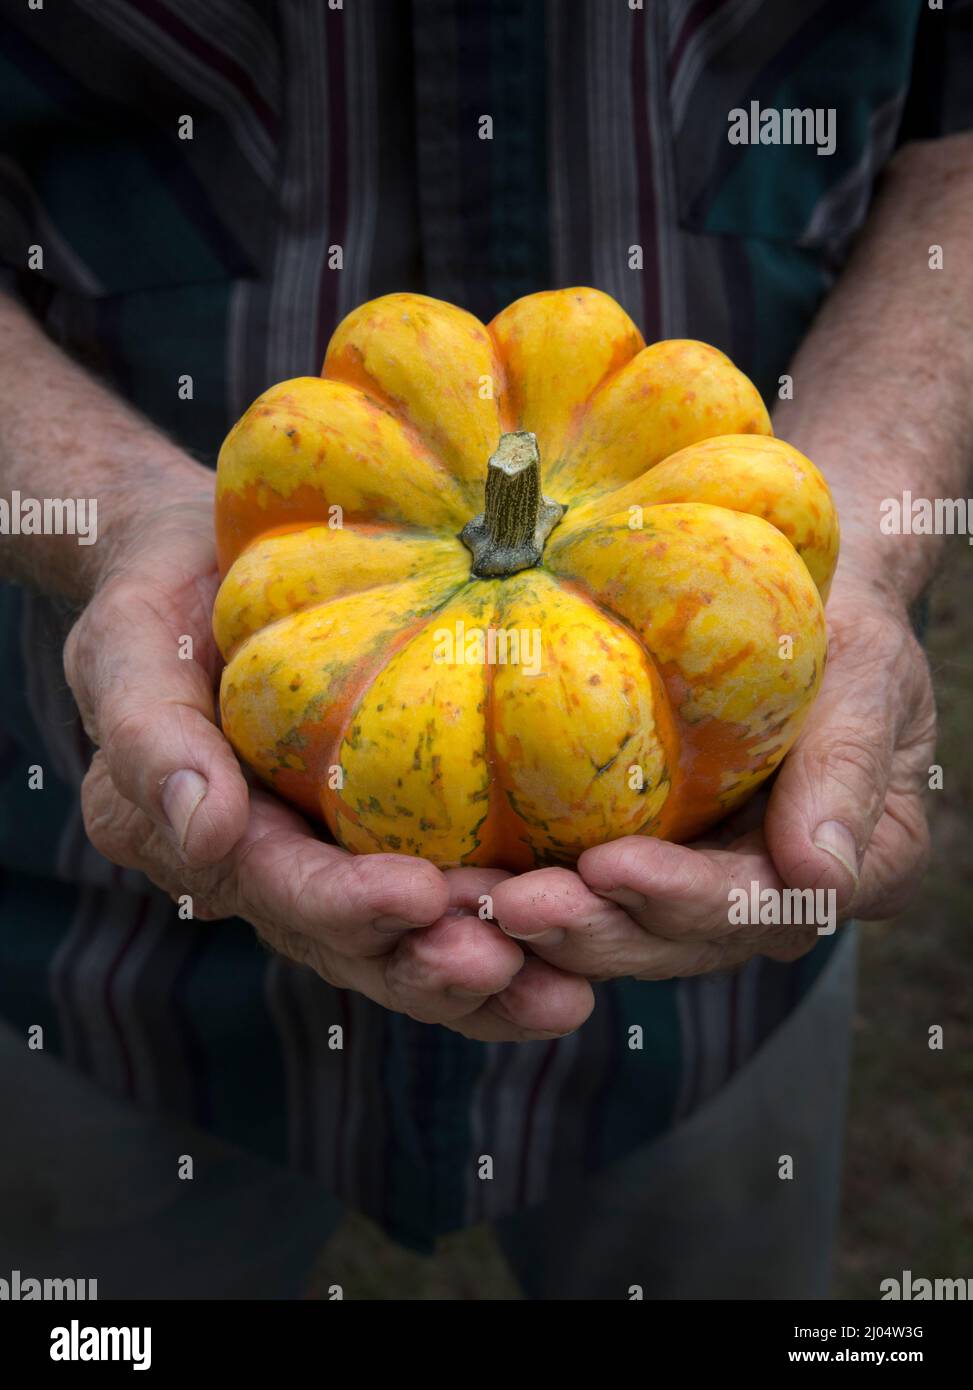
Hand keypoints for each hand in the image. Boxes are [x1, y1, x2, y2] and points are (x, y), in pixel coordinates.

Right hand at [64, 475, 592, 1040]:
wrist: (203, 572)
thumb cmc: (158, 603)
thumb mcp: (128, 647)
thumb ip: (149, 736)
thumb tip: (200, 830)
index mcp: (199, 841)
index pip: (274, 888)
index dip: (342, 905)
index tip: (418, 895)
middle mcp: (270, 873)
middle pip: (352, 946)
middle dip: (428, 966)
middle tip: (509, 968)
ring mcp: (335, 862)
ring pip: (408, 946)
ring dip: (483, 980)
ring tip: (561, 995)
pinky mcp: (392, 839)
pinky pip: (449, 904)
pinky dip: (511, 939)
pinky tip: (578, 957)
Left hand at [489, 581, 935, 978]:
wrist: (799, 599)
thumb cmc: (842, 625)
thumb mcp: (868, 674)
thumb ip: (847, 770)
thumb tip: (821, 876)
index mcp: (853, 870)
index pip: (765, 905)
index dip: (686, 898)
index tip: (611, 868)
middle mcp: (774, 897)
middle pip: (682, 938)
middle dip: (596, 927)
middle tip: (514, 907)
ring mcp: (704, 887)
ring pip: (624, 931)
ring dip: (549, 927)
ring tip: (474, 904)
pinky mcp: (643, 863)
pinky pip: (587, 895)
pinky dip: (530, 893)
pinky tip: (467, 885)